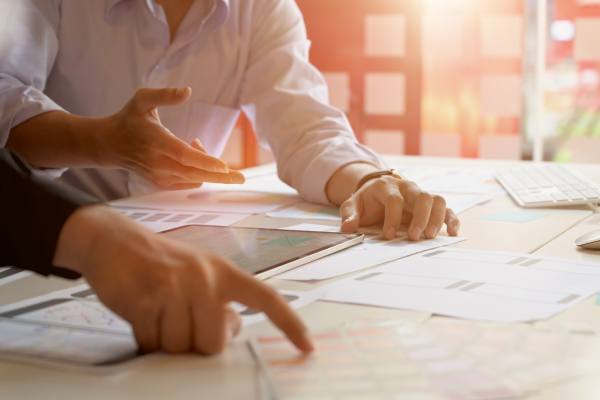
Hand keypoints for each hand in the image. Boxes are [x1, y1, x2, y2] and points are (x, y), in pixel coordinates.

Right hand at [54, 205, 312, 354]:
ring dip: (166, 341)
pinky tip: (141, 315)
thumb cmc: (159, 263)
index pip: (265, 298)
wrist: (113, 240)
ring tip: (157, 313)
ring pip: (180, 347)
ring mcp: (176, 287)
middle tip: (177, 321)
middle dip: (194, 343)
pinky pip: (152, 343)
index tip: (307, 347)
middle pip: (213, 343)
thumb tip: (234, 330)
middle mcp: (205, 277)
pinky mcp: (147, 299)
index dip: (289, 323)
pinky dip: (145, 339)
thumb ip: (220, 302)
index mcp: (223, 271)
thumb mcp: (198, 273)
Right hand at [105, 87, 244, 189]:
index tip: (224, 166)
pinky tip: (193, 152)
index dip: (205, 161)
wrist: (109, 144)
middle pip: (194, 173)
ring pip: (194, 178)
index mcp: (156, 142)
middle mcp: (158, 163)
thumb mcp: (142, 99)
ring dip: (207, 165)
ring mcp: (160, 177)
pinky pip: (189, 181)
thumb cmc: (129, 118)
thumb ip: (165, 95)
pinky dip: (198, 171)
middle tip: (242, 178)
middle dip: (220, 176)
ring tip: (197, 142)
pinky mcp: (162, 184)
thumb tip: (188, 91)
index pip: (184, 156)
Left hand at [340, 175, 460, 240]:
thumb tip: (348, 227)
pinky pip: (446, 208)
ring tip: (430, 237)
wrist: (377, 191)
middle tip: (414, 237)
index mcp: (387, 187)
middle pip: (422, 197)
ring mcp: (421, 195)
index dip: (392, 218)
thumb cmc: (366, 201)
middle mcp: (408, 188)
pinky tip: (452, 232)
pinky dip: (452, 219)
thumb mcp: (353, 205)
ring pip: (437, 200)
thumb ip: (349, 214)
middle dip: (420, 218)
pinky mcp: (430, 204)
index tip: (387, 235)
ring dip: (436, 219)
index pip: (394, 200)